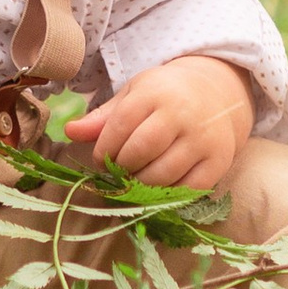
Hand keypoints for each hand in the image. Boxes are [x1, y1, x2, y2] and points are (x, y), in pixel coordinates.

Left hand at [63, 55, 254, 193]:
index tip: (101, 159)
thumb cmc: (165, 96)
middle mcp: (181, 114)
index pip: (120, 127)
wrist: (218, 93)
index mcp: (155, 93)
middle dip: (121, 169)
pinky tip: (159, 187)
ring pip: (162, 175)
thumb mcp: (134, 95)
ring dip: (140, 186)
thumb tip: (69, 132)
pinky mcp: (218, 161)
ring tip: (135, 180)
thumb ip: (103, 117)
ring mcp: (203, 139)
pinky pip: (187, 190)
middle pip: (140, 152)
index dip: (104, 149)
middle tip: (118, 172)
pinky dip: (167, 195)